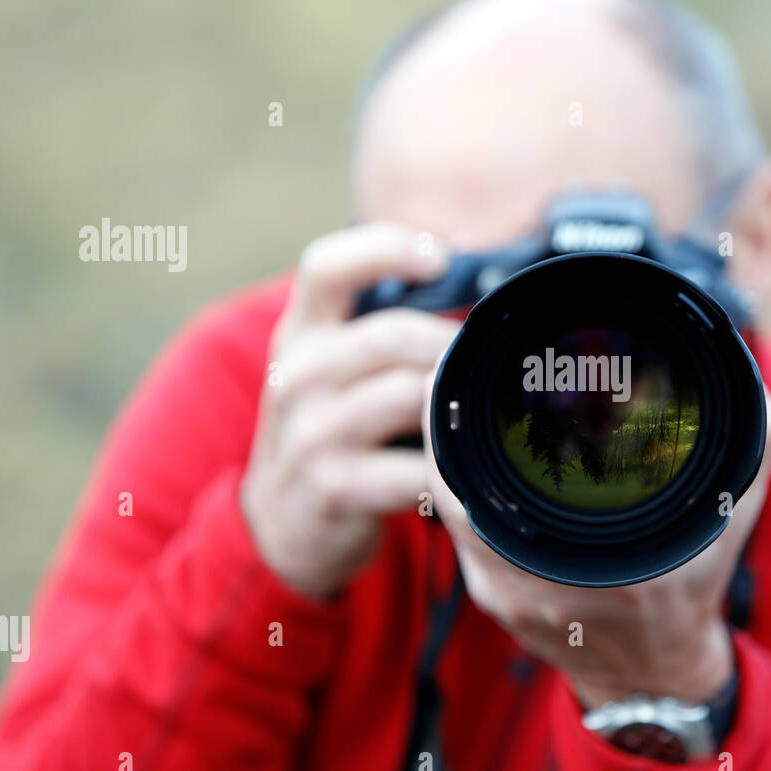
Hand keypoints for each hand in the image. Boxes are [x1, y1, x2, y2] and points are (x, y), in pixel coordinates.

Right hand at [241, 224, 460, 599]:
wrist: (280, 521)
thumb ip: (381, 331)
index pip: (326, 267)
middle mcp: (296, 375)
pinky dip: (449, 468)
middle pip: (390, 335)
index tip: (440, 257)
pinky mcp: (332, 486)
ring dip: (455, 400)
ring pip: (407, 395)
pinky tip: (465, 470)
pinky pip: (413, 468)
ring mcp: (311, 433)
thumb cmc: (329, 429)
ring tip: (483, 409)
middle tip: (489, 361)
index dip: (384, 248)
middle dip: (452, 345)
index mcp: (299, 334)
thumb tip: (479, 299)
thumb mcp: (332, 370)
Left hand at [422, 377, 770, 706]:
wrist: (655, 672)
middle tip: (466, 377)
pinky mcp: (491, 601)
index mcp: (611, 566)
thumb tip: (753, 384)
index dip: (485, 421)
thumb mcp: (733, 512)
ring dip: (452, 457)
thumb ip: (753, 443)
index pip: (510, 478)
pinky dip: (462, 492)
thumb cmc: (692, 588)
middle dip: (459, 427)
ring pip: (452, 509)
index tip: (478, 372)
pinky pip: (459, 532)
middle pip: (462, 488)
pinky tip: (470, 460)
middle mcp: (543, 585)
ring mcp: (507, 596)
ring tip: (462, 407)